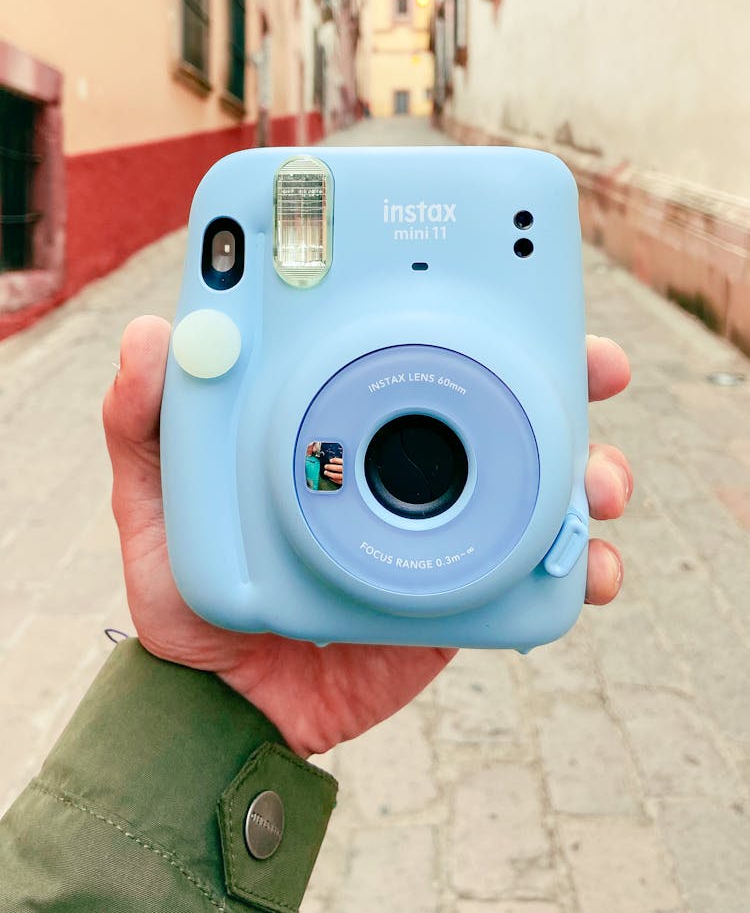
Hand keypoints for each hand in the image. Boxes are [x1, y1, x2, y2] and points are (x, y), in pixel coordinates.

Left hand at [104, 319, 631, 756]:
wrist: (222, 711)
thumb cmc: (184, 594)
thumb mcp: (150, 500)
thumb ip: (141, 421)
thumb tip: (155, 336)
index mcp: (332, 417)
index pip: (405, 340)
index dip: (462, 301)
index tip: (502, 270)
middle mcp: (396, 459)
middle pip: (497, 397)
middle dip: (564, 370)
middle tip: (596, 363)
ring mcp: (436, 523)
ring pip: (534, 477)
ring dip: (590, 466)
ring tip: (602, 481)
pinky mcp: (459, 590)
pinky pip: (533, 570)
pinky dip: (581, 564)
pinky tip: (594, 567)